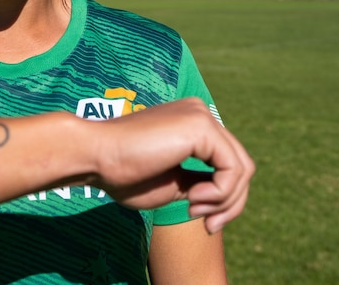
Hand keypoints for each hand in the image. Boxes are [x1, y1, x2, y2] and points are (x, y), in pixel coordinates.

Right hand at [89, 97, 253, 233]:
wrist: (95, 157)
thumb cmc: (122, 173)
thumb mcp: (172, 183)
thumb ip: (199, 183)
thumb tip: (228, 198)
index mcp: (192, 124)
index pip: (229, 163)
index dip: (223, 199)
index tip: (197, 216)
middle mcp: (200, 114)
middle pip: (242, 166)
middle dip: (230, 203)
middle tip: (205, 223)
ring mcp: (201, 117)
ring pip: (242, 169)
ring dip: (224, 201)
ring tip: (194, 209)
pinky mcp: (201, 126)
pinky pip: (233, 169)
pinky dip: (221, 193)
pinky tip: (193, 198)